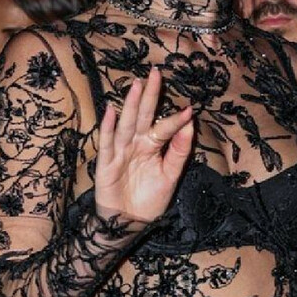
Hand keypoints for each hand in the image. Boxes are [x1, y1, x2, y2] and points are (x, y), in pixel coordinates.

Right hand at [94, 66, 193, 225]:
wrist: (128, 223)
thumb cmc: (149, 200)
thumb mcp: (170, 176)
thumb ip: (179, 152)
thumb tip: (190, 125)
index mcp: (152, 147)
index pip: (164, 128)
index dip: (175, 120)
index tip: (189, 108)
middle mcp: (136, 145)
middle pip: (142, 117)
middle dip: (149, 96)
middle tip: (155, 73)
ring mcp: (120, 152)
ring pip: (126, 125)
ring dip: (130, 105)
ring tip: (136, 85)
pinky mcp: (106, 164)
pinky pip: (107, 143)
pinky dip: (108, 128)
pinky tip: (111, 111)